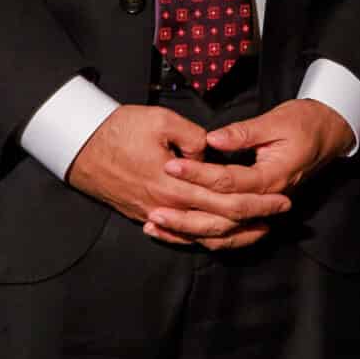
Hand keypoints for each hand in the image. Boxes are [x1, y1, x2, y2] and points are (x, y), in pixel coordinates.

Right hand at [66, 104, 290, 250]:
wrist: (77, 146)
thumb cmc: (118, 129)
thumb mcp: (160, 120)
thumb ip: (193, 138)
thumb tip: (210, 152)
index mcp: (174, 182)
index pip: (226, 199)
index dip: (256, 200)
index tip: (282, 195)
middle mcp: (166, 204)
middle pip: (218, 221)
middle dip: (254, 217)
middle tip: (281, 211)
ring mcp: (153, 213)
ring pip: (200, 234)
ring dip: (233, 233)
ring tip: (259, 228)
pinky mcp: (144, 215)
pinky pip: (178, 235)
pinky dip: (202, 237)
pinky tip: (218, 235)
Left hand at [149, 97, 356, 247]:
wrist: (329, 133)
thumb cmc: (305, 124)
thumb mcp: (276, 122)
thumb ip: (243, 133)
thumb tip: (212, 140)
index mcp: (273, 177)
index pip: (229, 181)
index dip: (198, 174)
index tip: (172, 166)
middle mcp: (267, 199)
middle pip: (222, 216)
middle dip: (186, 212)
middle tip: (155, 206)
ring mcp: (262, 209)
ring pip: (223, 233)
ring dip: (189, 231)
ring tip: (157, 226)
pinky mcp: (256, 211)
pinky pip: (228, 234)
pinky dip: (202, 236)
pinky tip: (178, 232)